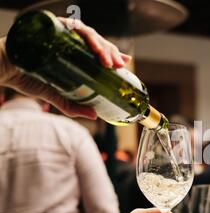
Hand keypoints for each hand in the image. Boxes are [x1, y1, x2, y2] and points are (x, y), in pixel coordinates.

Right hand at [0, 17, 130, 118]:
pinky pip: (70, 26)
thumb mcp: (54, 95)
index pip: (96, 50)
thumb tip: (95, 116)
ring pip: (87, 32)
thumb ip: (73, 105)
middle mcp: (67, 40)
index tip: (124, 63)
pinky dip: (84, 34)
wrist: (1, 70)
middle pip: (95, 41)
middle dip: (110, 51)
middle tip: (118, 65)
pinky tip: (92, 46)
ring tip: (108, 61)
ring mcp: (59, 32)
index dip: (112, 54)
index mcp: (71, 52)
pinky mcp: (50, 27)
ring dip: (101, 45)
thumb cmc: (26, 77)